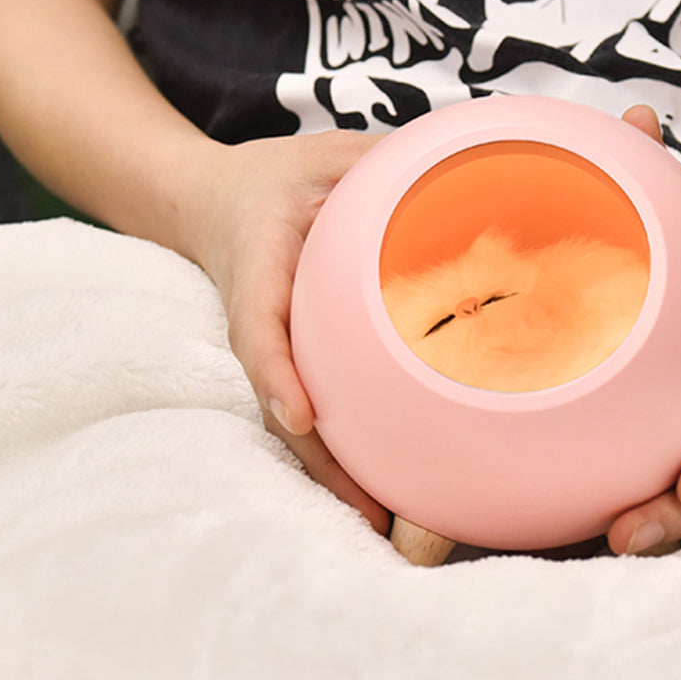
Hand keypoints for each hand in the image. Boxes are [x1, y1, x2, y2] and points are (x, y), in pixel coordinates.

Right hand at [191, 129, 391, 534]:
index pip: (258, 323)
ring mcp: (271, 345)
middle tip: (370, 513)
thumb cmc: (277, 177)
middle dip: (318, 458)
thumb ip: (377, 159)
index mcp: (259, 262)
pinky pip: (308, 407)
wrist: (217, 203)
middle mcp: (257, 316)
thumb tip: (464, 167)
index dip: (276, 372)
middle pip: (278, 396)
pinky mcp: (289, 358)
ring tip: (381, 526)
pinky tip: (375, 490)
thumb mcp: (325, 153)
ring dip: (330, 472)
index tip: (301, 416)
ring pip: (291, 418)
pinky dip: (335, 451)